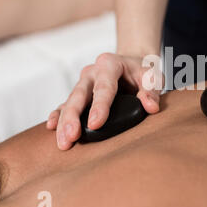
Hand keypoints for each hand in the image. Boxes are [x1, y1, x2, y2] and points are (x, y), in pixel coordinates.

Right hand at [47, 53, 161, 149]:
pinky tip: (53, 128)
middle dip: (73, 116)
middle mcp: (92, 72)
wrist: (132, 64)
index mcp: (110, 64)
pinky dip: (58, 116)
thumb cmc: (142, 72)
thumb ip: (152, 90)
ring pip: (69, 101)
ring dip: (64, 122)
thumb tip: (151, 107)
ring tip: (63, 142)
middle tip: (71, 137)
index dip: (99, 106)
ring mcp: (83, 83)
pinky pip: (65, 105)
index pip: (104, 87)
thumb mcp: (153, 76)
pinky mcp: (79, 94)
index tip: (95, 124)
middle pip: (79, 94)